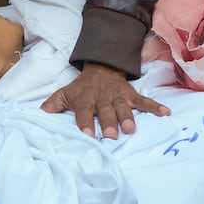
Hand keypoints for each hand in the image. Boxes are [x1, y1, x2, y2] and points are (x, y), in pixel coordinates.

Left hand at [40, 62, 169, 139]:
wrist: (101, 67)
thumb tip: (38, 116)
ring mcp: (118, 96)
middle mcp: (102, 98)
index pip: (84, 112)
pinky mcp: (131, 95)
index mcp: (85, 99)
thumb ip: (53, 105)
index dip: (84, 122)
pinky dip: (154, 106)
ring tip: (131, 129)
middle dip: (108, 123)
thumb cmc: (82, 87)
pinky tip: (165, 113)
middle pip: (105, 111)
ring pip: (123, 107)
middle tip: (110, 136)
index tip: (86, 134)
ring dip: (127, 117)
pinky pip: (144, 101)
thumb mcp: (65, 93)